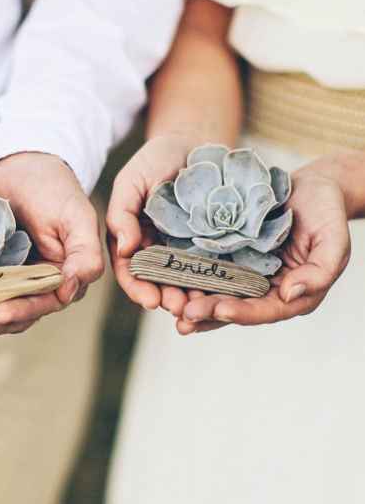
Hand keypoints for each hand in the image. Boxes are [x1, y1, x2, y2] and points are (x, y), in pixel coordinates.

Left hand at [0, 153, 104, 337]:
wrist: (19, 166)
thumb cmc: (53, 188)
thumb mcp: (75, 216)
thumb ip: (84, 253)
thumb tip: (72, 289)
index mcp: (63, 278)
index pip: (44, 303)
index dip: (22, 311)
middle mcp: (36, 285)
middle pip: (16, 313)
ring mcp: (8, 281)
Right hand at [107, 135, 200, 315]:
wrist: (195, 142)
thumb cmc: (156, 159)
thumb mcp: (131, 181)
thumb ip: (122, 213)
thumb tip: (124, 250)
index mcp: (133, 240)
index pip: (130, 271)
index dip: (138, 288)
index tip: (150, 301)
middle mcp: (159, 250)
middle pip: (161, 283)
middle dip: (169, 299)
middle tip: (180, 309)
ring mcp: (187, 249)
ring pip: (189, 280)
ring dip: (194, 296)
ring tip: (204, 306)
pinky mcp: (213, 243)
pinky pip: (215, 265)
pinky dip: (218, 279)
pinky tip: (227, 288)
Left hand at [178, 162, 350, 333]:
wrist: (315, 187)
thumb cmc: (328, 215)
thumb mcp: (334, 243)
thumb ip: (319, 273)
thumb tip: (289, 294)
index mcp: (292, 295)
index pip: (266, 310)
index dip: (242, 312)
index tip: (219, 308)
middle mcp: (266, 291)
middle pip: (236, 307)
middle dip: (209, 313)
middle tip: (184, 316)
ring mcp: (247, 274)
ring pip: (218, 293)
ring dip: (195, 302)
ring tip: (170, 305)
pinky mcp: (232, 256)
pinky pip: (210, 269)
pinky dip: (191, 275)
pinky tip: (170, 277)